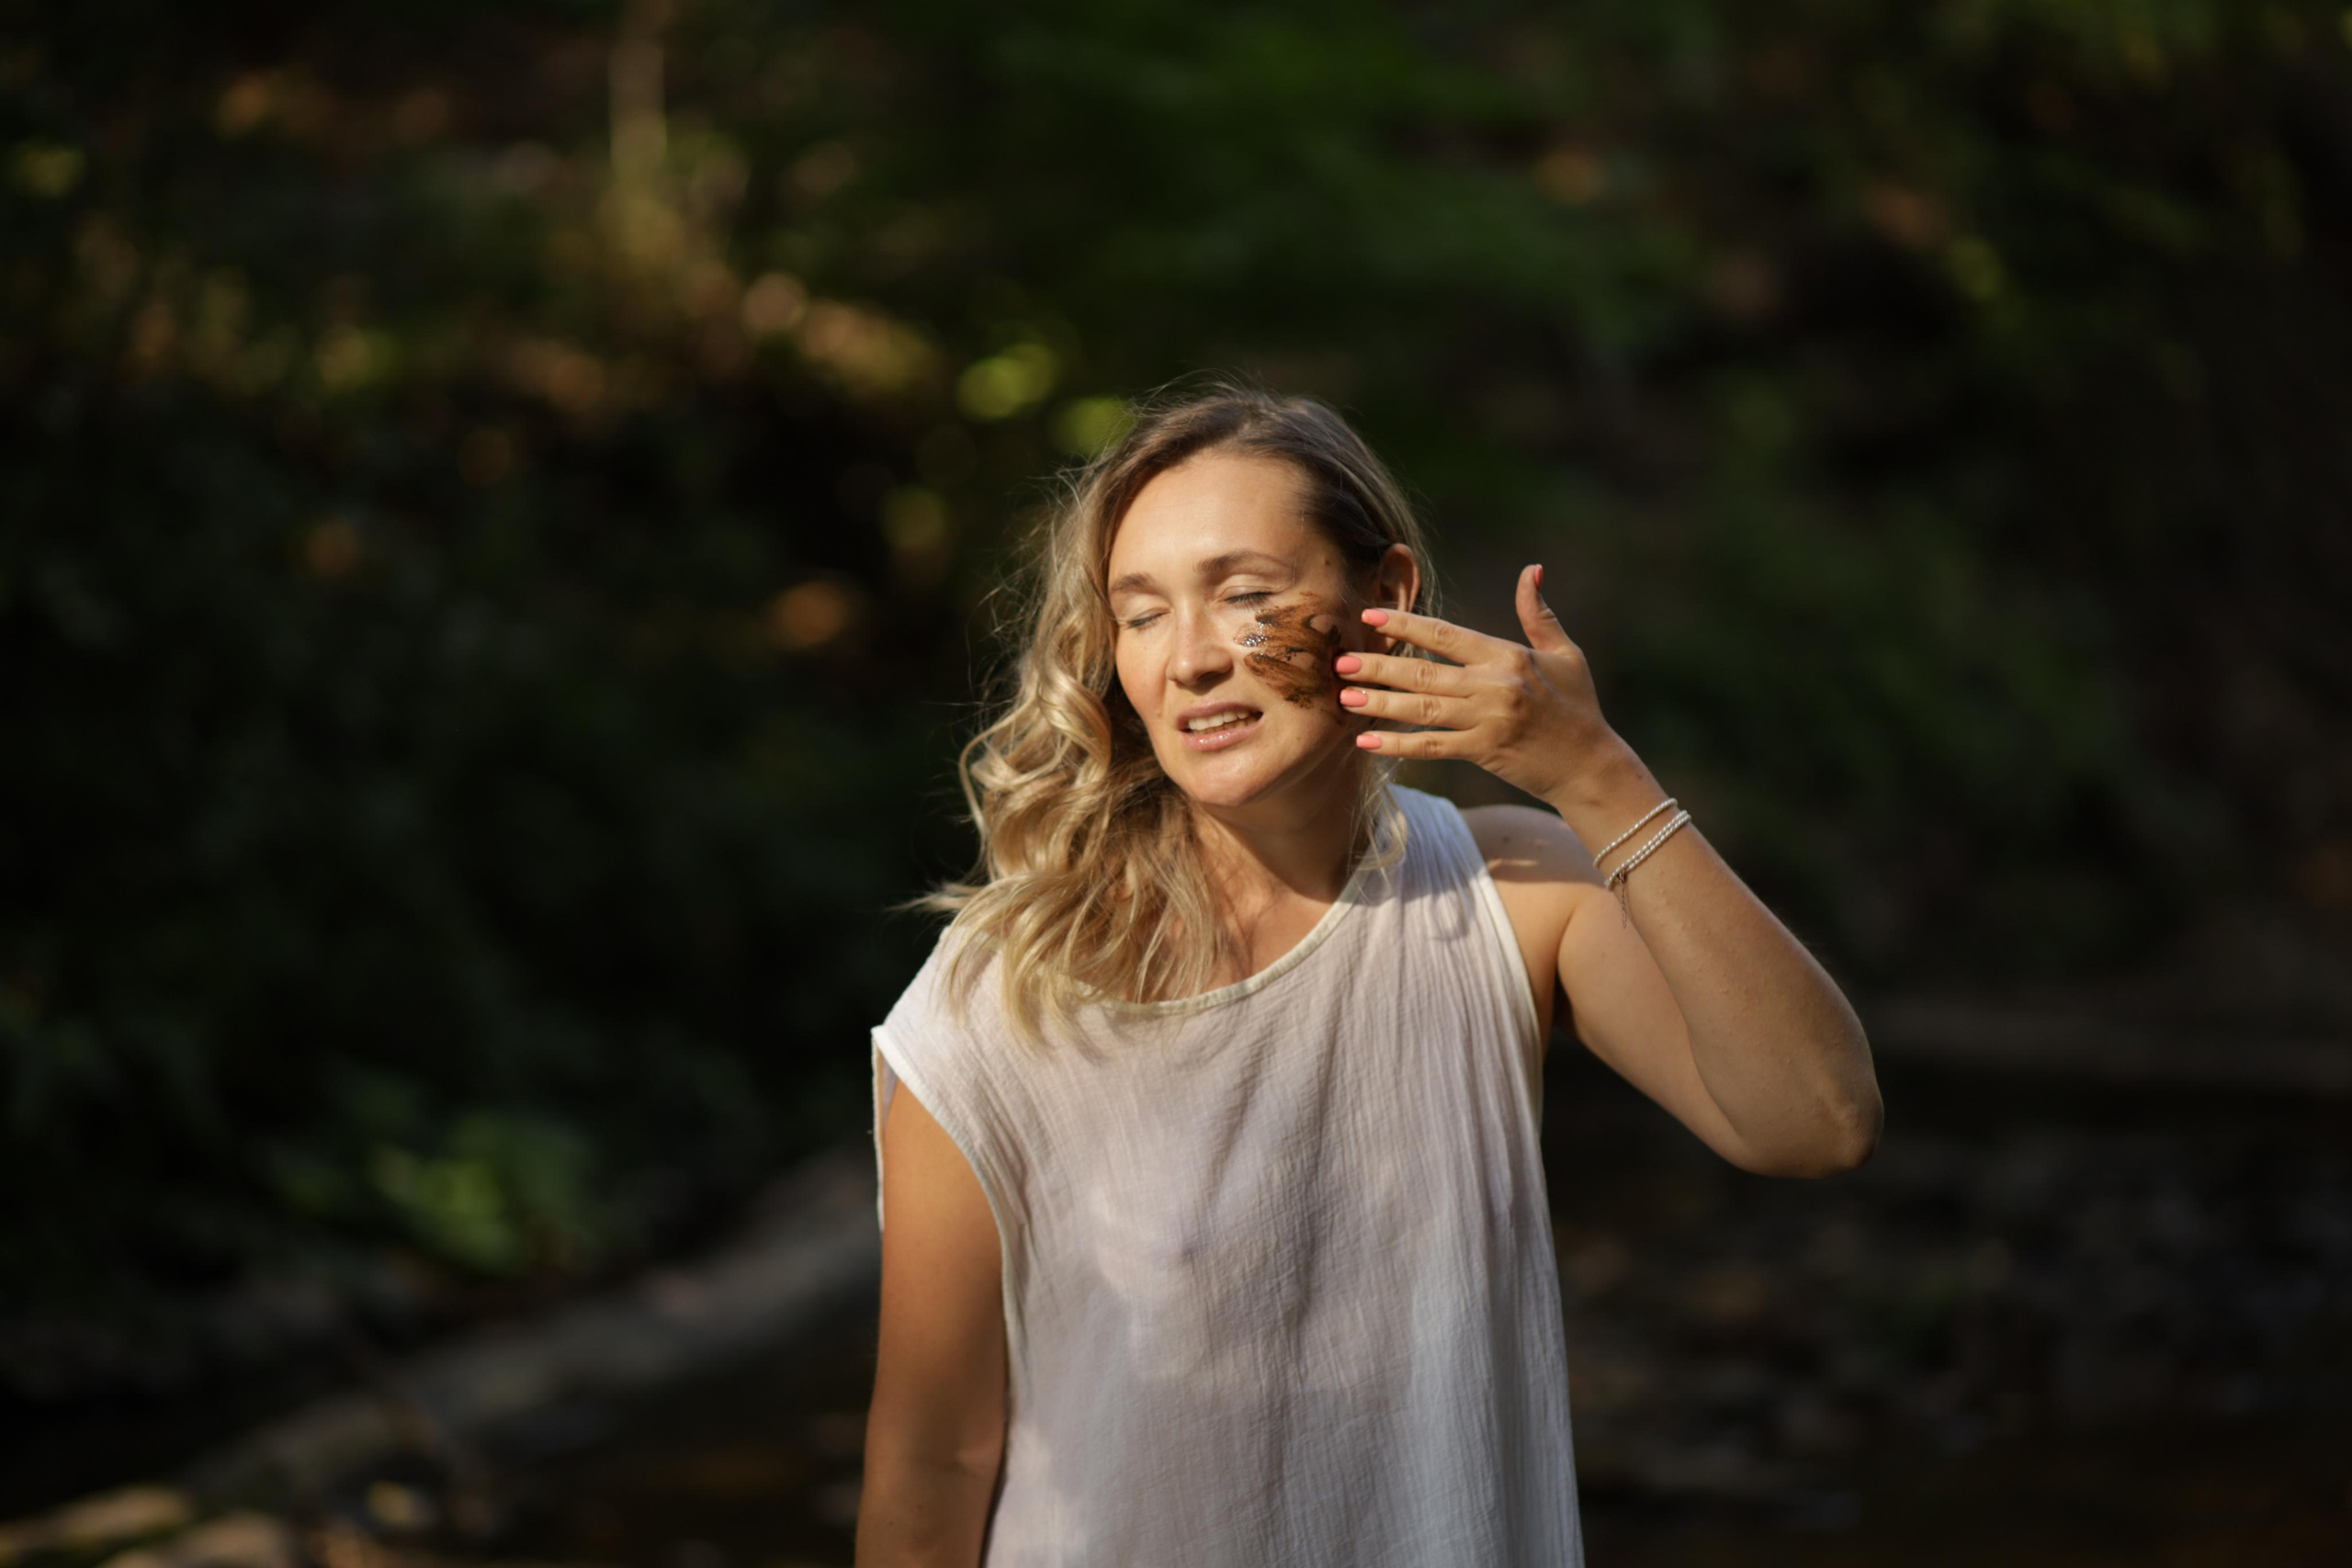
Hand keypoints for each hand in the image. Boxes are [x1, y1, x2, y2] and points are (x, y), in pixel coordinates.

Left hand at [1339, 564, 1632, 806]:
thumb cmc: (1578, 705)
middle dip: (1379, 667)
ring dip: (1380, 704)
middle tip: (1341, 662)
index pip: (1446, 635)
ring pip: (1422, 710)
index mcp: (1508, 656)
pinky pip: (1433, 747)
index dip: (1405, 625)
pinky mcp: (1484, 751)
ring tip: (1344, 699)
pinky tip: (1367, 742)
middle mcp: (1495, 685)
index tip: (1369, 617)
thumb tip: (1532, 569)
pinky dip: (1399, 746)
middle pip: (1425, 673)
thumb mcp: (1565, 653)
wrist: (1591, 764)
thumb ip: (1538, 614)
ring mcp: (1488, 720)